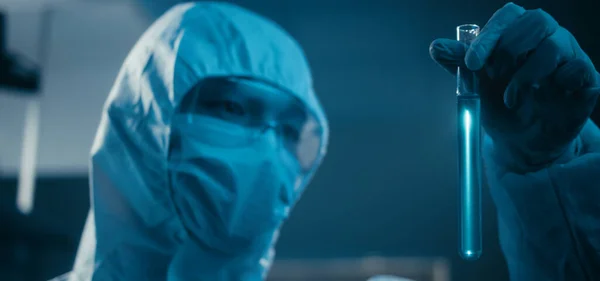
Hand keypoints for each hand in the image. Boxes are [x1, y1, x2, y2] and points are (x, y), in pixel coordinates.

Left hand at [430, 3, 599, 168]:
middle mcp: (547, 38)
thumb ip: (459, 63)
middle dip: (509, 50)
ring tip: (511, 99)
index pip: (508, 16)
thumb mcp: (475, 84)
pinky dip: (558, 83)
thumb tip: (436, 46)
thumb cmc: (500, 105)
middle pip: (536, 21)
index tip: (472, 62)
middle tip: (495, 77)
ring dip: (525, 75)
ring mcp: (569, 56)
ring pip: (555, 46)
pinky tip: (545, 96)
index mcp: (519, 33)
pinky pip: (578, 70)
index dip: (490, 35)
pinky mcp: (586, 79)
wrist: (521, 141)